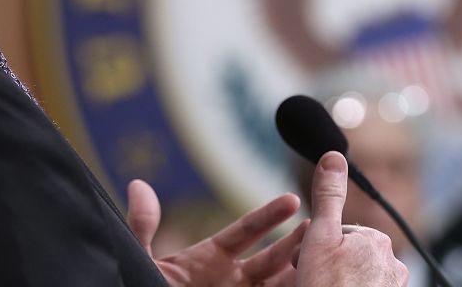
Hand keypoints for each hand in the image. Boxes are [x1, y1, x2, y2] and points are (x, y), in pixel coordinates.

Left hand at [127, 179, 307, 286]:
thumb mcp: (141, 260)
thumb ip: (143, 226)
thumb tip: (138, 185)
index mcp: (210, 258)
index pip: (246, 231)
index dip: (268, 216)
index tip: (292, 200)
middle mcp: (231, 280)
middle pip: (271, 259)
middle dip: (295, 244)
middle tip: (321, 225)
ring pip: (278, 285)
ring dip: (300, 272)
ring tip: (323, 259)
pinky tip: (309, 285)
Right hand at [294, 152, 407, 286]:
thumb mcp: (319, 237)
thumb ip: (327, 196)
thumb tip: (334, 156)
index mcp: (376, 241)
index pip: (338, 235)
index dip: (316, 248)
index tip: (307, 264)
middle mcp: (393, 264)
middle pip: (349, 256)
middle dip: (329, 265)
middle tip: (313, 280)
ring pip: (357, 278)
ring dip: (339, 283)